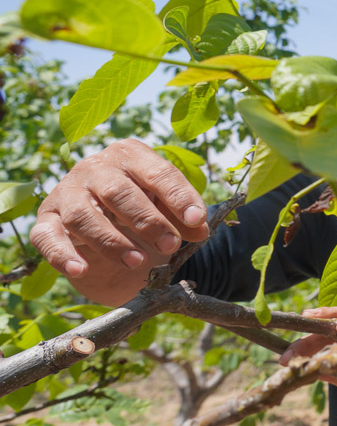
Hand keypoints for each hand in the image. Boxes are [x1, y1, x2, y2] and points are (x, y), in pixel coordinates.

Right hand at [29, 139, 208, 304]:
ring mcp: (67, 192)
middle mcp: (94, 168)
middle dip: (147, 221)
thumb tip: (200, 230)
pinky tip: (80, 270)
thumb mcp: (165, 205)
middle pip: (118, 192)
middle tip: (170, 245)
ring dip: (111, 241)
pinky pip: (47, 236)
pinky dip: (62, 254)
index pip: (157, 172)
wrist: (102, 215)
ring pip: (84, 216)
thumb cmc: (141, 204)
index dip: (179, 197)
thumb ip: (183, 216)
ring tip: (138, 262)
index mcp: (129, 155)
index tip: (197, 220)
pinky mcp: (46, 219)